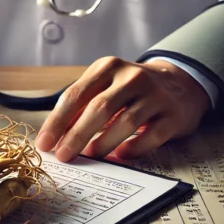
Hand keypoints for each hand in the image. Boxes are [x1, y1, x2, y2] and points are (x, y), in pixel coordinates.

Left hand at [36, 57, 210, 161]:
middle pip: (99, 108)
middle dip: (77, 135)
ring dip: (104, 142)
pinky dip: (135, 147)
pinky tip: (121, 155)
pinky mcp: (174, 115)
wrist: (179, 83)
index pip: (76, 95)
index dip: (57, 121)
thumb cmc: (130, 90)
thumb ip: (81, 107)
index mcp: (107, 68)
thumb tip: (54, 138)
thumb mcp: (104, 86)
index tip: (44, 143)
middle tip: (63, 155)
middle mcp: (132, 77)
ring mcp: (156, 95)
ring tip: (90, 155)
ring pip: (126, 122)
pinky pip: (153, 135)